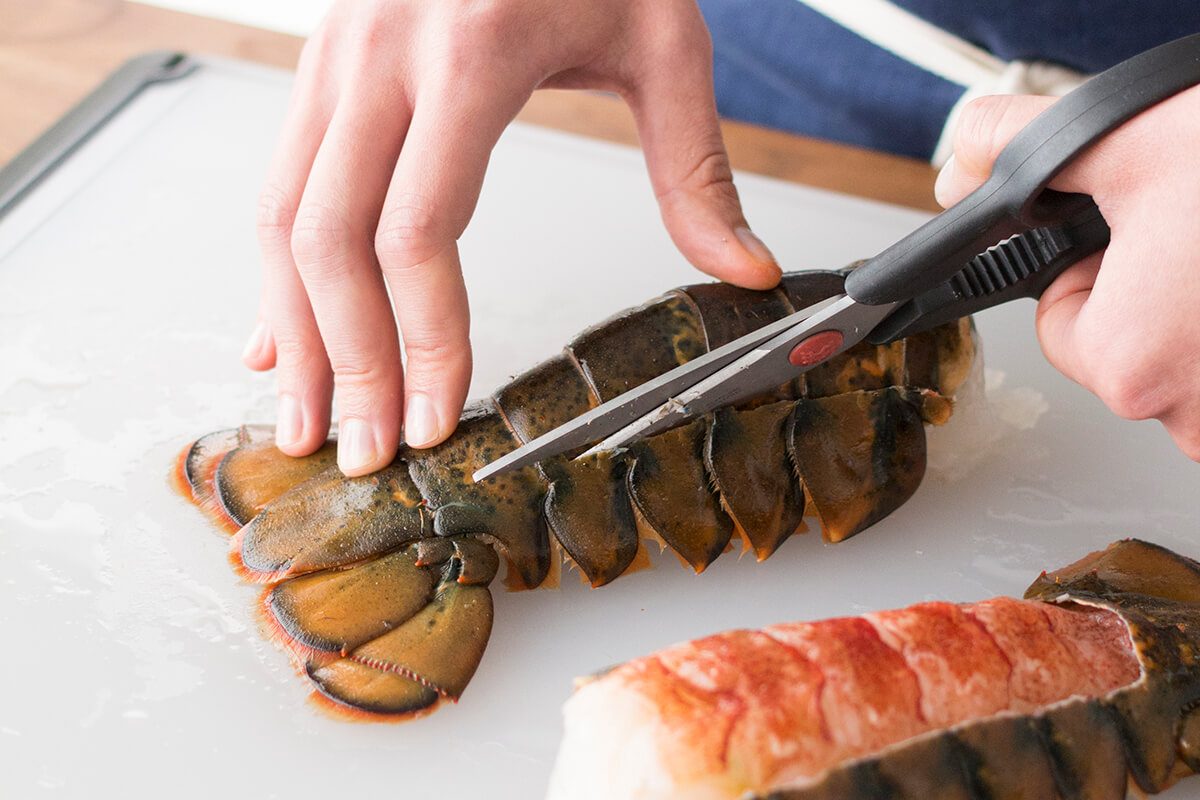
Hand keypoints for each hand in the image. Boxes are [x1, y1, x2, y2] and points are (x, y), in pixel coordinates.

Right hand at [239, 0, 780, 476]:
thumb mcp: (663, 38)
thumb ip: (693, 164)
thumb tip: (739, 270)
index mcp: (470, 52)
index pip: (420, 227)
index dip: (421, 337)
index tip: (435, 412)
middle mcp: (381, 57)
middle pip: (331, 240)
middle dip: (345, 362)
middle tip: (363, 450)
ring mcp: (337, 59)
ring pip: (283, 219)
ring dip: (293, 333)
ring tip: (306, 420)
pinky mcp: (323, 68)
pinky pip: (278, 184)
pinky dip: (276, 273)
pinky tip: (280, 337)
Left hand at [935, 88, 1199, 459]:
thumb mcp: (1128, 137)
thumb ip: (1020, 150)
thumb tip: (962, 167)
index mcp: (1131, 364)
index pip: (1060, 326)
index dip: (1088, 267)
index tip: (1134, 232)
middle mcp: (1195, 417)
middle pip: (1129, 347)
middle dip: (1155, 289)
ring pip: (1194, 360)